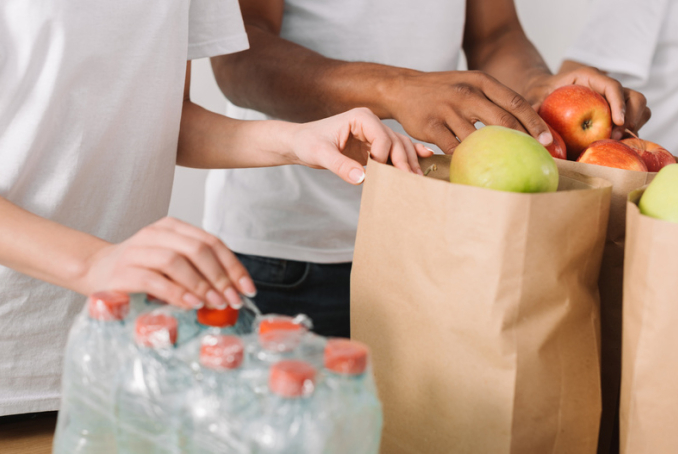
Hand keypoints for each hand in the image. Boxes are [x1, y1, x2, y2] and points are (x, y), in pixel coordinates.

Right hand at [82, 217, 255, 309]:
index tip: (247, 289)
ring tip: (215, 303)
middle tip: (233, 300)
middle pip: (198, 249)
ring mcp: (138, 250)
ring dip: (201, 285)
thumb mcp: (173, 264)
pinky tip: (191, 305)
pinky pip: (155, 280)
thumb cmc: (141, 270)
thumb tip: (233, 293)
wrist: (95, 270)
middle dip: (221, 277)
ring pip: (177, 261)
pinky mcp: (124, 271)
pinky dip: (177, 293)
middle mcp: (156, 234)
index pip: (212, 242)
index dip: (233, 266)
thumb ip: (198, 271)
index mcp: (173, 227)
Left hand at [289, 107, 433, 183]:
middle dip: (404, 162)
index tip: (376, 173)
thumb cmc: (308, 143)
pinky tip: (426, 157)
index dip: (383, 156)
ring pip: (400, 146)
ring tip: (417, 179)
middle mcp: (371, 123)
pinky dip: (409, 155)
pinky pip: (395, 150)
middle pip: (396, 142)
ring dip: (409, 162)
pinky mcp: (374, 145)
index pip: (382, 137)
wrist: (300, 143)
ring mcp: (374, 133)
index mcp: (361, 117)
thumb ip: (340, 166)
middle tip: (412, 181)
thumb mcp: (320, 154)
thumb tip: (361, 179)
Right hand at [385, 70, 553, 153]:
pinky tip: (475, 169)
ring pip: (479, 138)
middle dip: (524, 140)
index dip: (534, 123)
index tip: (548, 141)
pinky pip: (454, 148)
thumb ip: (493, 100)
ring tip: (507, 168)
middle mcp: (466, 93)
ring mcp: (448, 109)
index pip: (515, 103)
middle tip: (536, 158)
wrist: (403, 88)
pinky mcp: (431, 126)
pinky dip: (466, 160)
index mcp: (481, 81)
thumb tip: (525, 126)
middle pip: (503, 121)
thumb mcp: (470, 84)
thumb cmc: (444, 91)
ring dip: (494, 155)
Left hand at [530, 61, 650, 139]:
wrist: (545, 93)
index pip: (612, 86)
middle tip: (616, 137)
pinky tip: (617, 145)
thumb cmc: (541, 94)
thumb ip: (534, 108)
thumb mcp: (535, 99)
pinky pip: (634, 119)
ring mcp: (614, 99)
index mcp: (589, 77)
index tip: (618, 122)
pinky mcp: (616, 111)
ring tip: (618, 142)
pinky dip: (631, 131)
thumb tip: (534, 131)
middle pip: (634, 97)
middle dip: (631, 117)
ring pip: (639, 107)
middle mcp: (606, 86)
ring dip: (634, 125)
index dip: (619, 103)